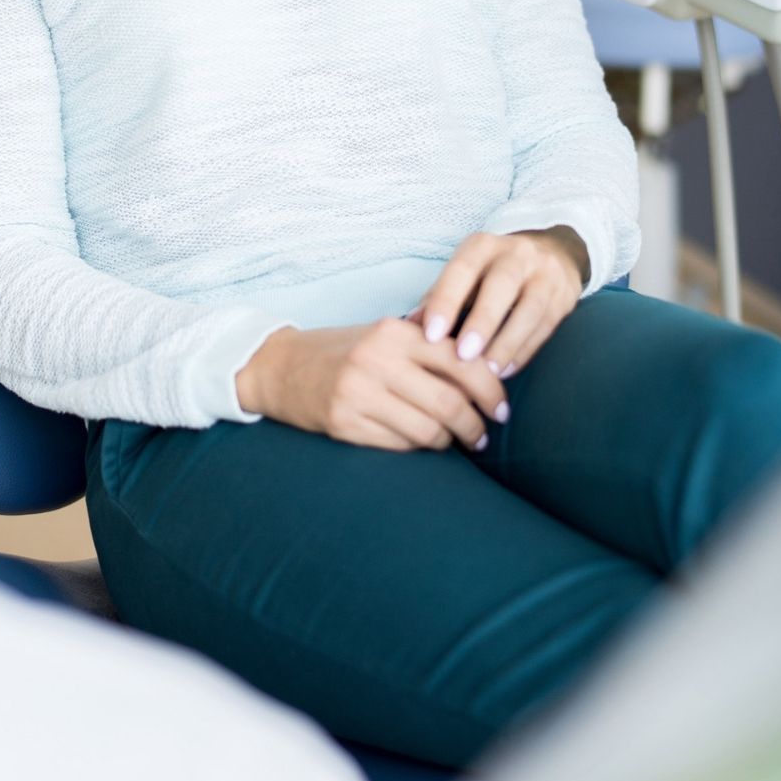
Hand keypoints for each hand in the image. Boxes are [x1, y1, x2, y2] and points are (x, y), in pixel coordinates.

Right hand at [235, 316, 509, 453]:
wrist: (279, 366)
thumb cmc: (342, 350)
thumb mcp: (382, 334)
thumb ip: (427, 347)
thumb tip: (486, 369)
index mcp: (393, 333)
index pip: (459, 361)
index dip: (490, 389)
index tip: (501, 408)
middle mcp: (376, 360)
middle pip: (449, 402)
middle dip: (475, 425)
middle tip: (483, 435)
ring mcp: (358, 394)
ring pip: (427, 430)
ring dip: (448, 441)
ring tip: (452, 441)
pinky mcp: (344, 424)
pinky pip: (399, 445)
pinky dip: (417, 447)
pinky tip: (417, 441)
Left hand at [407, 227, 587, 378]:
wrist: (552, 253)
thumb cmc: (492, 272)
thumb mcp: (466, 273)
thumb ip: (439, 297)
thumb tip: (408, 328)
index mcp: (482, 246)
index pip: (462, 270)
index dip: (445, 302)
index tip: (429, 335)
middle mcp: (516, 254)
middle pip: (500, 286)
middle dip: (481, 322)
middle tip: (462, 356)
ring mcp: (544, 274)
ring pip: (529, 309)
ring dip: (506, 343)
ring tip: (486, 373)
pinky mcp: (564, 297)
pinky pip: (545, 326)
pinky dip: (524, 351)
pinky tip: (506, 371)